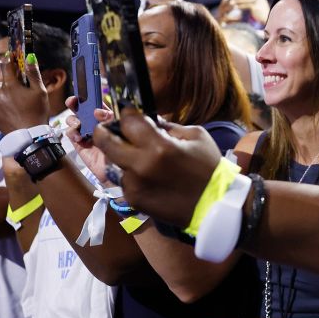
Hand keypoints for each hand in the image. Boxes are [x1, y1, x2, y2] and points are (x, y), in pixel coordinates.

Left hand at [0, 58, 48, 133]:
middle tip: (17, 92)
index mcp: (11, 85)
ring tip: (7, 100)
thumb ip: (34, 73)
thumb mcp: (41, 92)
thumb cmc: (37, 112)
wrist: (29, 135)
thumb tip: (29, 57)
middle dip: (7, 83)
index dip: (9, 60)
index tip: (11, 57)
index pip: (7, 66)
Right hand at [63, 96, 115, 184]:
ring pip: (74, 120)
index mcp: (109, 117)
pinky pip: (71, 134)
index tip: (85, 92)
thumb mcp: (120, 130)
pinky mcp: (81, 145)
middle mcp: (97, 123)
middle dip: (76, 103)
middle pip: (83, 109)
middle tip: (73, 102)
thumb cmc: (125, 150)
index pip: (98, 103)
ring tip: (79, 124)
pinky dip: (72, 132)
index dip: (90, 96)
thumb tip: (97, 111)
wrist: (120, 172)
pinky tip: (79, 137)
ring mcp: (88, 134)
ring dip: (74, 120)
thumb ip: (109, 120)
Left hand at [91, 107, 220, 225]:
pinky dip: (133, 175)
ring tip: (142, 159)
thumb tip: (148, 121)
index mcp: (159, 146)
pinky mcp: (133, 199)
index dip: (126, 113)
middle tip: (109, 128)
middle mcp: (140, 165)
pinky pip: (125, 180)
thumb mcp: (196, 136)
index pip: (128, 121)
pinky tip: (150, 178)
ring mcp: (134, 185)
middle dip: (104, 131)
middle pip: (105, 142)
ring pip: (115, 162)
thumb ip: (168, 126)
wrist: (214, 205)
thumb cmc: (209, 167)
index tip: (128, 111)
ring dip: (124, 156)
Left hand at [219, 0, 270, 25]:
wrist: (268, 20)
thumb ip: (254, 2)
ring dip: (237, 1)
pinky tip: (235, 7)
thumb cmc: (263, 15)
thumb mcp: (259, 6)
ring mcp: (257, 1)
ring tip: (231, 2)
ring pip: (245, 0)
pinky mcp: (255, 6)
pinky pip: (245, 5)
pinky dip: (240, 6)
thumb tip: (245, 1)